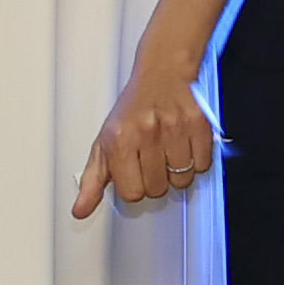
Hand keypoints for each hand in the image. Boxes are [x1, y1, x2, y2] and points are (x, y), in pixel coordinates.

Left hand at [76, 64, 219, 218]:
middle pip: (157, 189)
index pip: (131, 193)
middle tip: (151, 159)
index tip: (134, 173)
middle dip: (154, 179)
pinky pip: (202, 165)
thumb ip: (92, 180)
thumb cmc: (133, 111)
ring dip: (176, 172)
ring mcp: (174, 128)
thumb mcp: (104, 143)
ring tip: (168, 151)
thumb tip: (80, 211)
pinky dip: (196, 162)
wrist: (163, 73)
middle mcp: (146, 133)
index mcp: (119, 140)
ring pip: (181, 181)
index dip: (134, 186)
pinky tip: (184, 145)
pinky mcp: (198, 125)